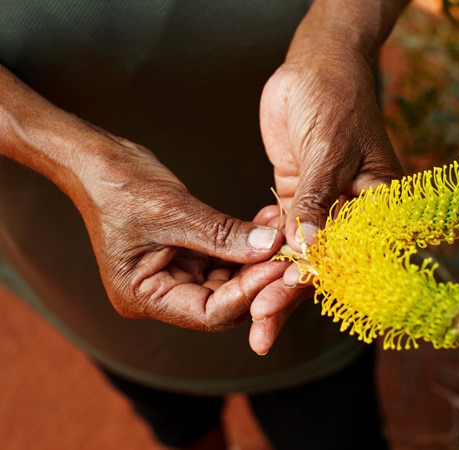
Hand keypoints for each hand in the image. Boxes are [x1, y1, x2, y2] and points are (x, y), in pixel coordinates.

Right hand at [77, 134, 286, 331]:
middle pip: (223, 301)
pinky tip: (267, 222)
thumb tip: (269, 248)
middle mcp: (161, 293)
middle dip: (257, 276)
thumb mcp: (174, 212)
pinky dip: (246, 242)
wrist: (98, 161)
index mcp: (144, 296)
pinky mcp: (187, 255)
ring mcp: (175, 274)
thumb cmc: (119, 186)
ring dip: (257, 256)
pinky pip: (225, 256)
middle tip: (289, 254)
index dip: (247, 294)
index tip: (277, 269)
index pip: (208, 312)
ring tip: (283, 231)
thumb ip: (223, 234)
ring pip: (229, 279)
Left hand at [254, 15, 404, 348]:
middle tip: (259, 331)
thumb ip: (318, 201)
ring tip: (251, 320)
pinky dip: (266, 254)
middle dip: (290, 297)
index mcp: (378, 205)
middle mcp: (352, 214)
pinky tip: (248, 274)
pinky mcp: (299, 197)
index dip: (318, 284)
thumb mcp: (328, 148)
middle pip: (322, 266)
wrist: (317, 65)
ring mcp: (323, 208)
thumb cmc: (335, 97)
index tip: (284, 302)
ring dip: (275, 286)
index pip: (352, 258)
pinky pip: (283, 235)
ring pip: (300, 256)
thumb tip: (307, 253)